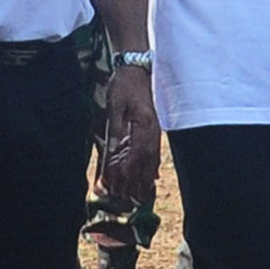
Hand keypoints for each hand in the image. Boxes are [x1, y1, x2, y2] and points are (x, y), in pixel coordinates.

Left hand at [100, 64, 160, 200]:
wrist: (136, 69)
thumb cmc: (124, 85)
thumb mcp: (115, 106)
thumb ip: (116, 129)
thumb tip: (114, 151)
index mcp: (144, 125)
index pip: (137, 155)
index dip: (128, 173)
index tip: (120, 187)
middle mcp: (152, 130)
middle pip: (147, 162)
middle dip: (138, 181)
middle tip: (130, 199)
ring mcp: (155, 129)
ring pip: (152, 159)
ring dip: (146, 178)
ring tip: (141, 195)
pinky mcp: (153, 127)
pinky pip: (155, 152)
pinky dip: (152, 166)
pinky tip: (151, 176)